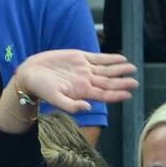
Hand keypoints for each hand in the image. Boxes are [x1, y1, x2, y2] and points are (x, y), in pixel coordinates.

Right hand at [10, 50, 135, 114]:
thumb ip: (71, 106)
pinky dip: (109, 58)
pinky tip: (120, 58)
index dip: (117, 94)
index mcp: (82, 92)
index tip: (129, 93)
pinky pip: (98, 58)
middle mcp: (86, 81)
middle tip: (135, 81)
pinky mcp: (79, 57)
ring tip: (132, 68)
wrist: (30, 74)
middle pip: (108, 82)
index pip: (104, 95)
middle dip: (122, 82)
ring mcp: (84, 69)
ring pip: (106, 70)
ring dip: (119, 69)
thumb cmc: (40, 89)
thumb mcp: (54, 99)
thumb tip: (88, 109)